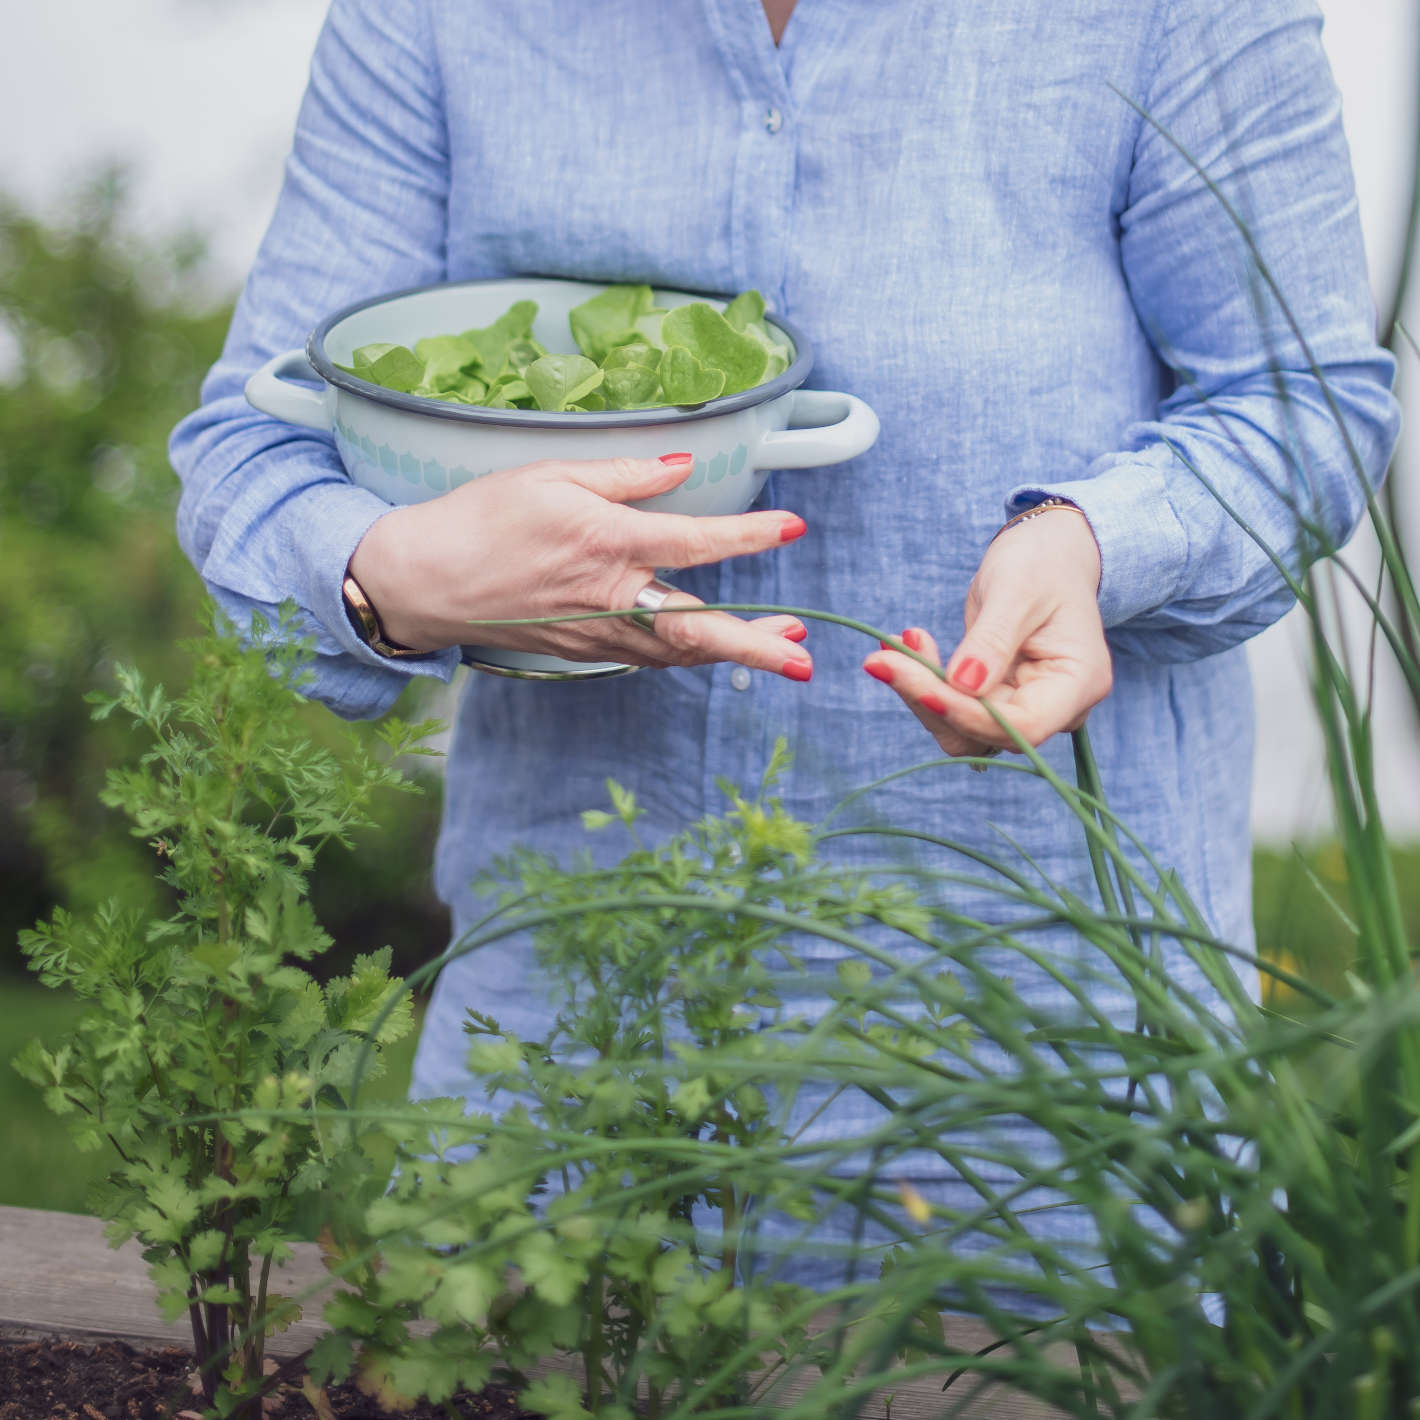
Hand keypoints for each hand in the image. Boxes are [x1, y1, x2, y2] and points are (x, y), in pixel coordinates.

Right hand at [348, 452, 812, 677]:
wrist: (425, 579)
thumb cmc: (482, 518)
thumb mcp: (549, 474)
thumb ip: (624, 474)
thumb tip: (682, 466)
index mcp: (605, 541)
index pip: (694, 540)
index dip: (748, 536)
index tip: (792, 527)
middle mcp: (609, 595)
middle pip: (697, 627)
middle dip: (755, 645)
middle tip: (803, 657)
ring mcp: (597, 632)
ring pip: (679, 651)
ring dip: (733, 654)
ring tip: (780, 649)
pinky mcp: (585, 650)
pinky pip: (649, 657)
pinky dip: (688, 653)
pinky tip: (712, 645)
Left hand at [861, 507, 1111, 754]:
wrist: (1047, 557)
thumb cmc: (1040, 563)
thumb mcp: (1017, 590)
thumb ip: (992, 640)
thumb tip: (963, 685)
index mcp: (1079, 682)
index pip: (1023, 725)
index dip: (968, 714)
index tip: (919, 685)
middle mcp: (1057, 709)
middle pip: (986, 732)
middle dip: (930, 698)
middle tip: (882, 658)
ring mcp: (1025, 708)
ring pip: (962, 730)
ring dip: (919, 693)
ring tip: (890, 648)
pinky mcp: (996, 701)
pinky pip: (953, 709)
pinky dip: (921, 684)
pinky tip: (901, 649)